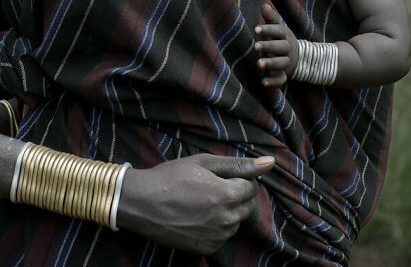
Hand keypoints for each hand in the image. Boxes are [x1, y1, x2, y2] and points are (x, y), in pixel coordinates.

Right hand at [117, 153, 274, 254]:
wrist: (142, 203)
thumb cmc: (171, 176)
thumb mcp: (203, 162)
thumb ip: (239, 164)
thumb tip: (269, 162)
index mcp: (228, 195)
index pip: (252, 186)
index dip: (238, 178)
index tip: (220, 175)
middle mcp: (226, 220)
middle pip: (247, 206)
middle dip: (236, 194)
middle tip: (211, 186)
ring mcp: (216, 237)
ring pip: (235, 222)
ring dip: (227, 211)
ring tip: (202, 200)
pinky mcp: (206, 249)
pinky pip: (222, 236)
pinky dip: (216, 226)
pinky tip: (197, 216)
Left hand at [254, 3, 298, 88]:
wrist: (297, 57)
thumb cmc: (281, 39)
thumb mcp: (278, 27)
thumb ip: (271, 17)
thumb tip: (264, 5)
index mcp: (285, 35)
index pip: (278, 31)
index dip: (268, 30)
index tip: (256, 29)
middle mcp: (287, 49)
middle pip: (281, 47)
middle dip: (269, 47)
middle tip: (256, 46)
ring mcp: (286, 63)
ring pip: (281, 63)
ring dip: (271, 64)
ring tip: (258, 63)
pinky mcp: (283, 75)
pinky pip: (281, 80)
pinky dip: (273, 82)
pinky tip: (263, 83)